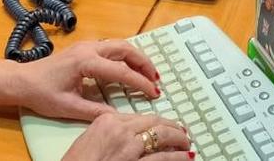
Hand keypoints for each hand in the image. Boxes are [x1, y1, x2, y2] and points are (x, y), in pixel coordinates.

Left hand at [12, 39, 161, 120]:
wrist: (22, 80)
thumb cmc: (41, 93)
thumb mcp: (69, 107)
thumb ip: (95, 112)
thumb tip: (118, 117)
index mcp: (85, 62)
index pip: (121, 71)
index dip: (140, 83)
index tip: (153, 93)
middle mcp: (89, 48)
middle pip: (126, 49)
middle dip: (144, 63)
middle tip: (156, 80)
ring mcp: (86, 45)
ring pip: (120, 45)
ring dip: (136, 57)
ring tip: (149, 73)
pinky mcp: (84, 48)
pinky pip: (112, 47)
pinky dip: (126, 55)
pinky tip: (131, 67)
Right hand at [63, 113, 191, 160]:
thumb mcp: (87, 140)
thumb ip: (106, 132)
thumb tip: (123, 135)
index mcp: (107, 120)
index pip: (138, 116)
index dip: (155, 121)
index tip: (161, 124)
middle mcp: (121, 131)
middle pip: (154, 123)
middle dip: (171, 126)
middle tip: (181, 130)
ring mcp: (130, 149)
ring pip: (162, 138)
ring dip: (178, 140)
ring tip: (186, 143)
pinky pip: (162, 159)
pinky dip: (177, 157)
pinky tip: (185, 157)